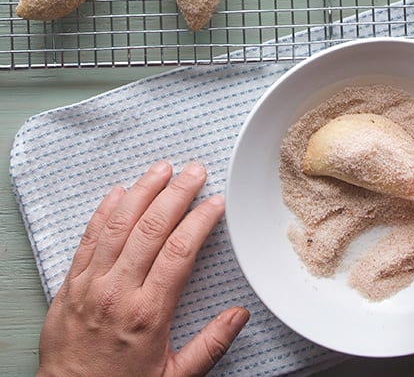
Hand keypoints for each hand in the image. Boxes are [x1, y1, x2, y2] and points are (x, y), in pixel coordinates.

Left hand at [37, 161, 248, 376]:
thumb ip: (211, 344)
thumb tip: (240, 314)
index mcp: (148, 313)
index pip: (179, 251)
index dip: (200, 220)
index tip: (215, 202)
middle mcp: (118, 292)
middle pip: (151, 228)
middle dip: (176, 193)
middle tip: (194, 171)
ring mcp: (90, 284)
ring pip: (118, 225)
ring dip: (142, 191)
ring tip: (161, 169)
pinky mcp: (71, 284)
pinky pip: (89, 238)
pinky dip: (104, 211)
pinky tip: (118, 192)